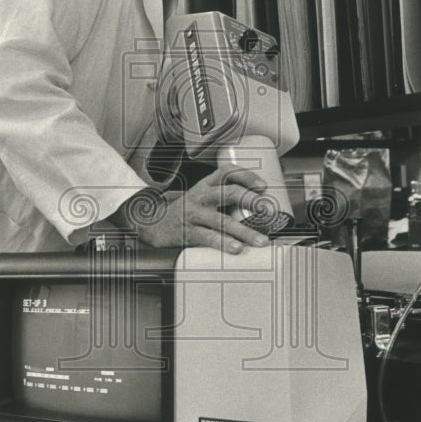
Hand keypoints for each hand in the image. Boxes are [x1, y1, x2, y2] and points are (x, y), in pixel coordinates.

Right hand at [113, 165, 270, 252]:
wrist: (151, 225)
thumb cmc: (184, 213)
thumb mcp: (200, 198)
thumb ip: (222, 199)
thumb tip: (257, 209)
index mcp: (205, 185)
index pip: (227, 172)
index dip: (246, 176)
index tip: (263, 186)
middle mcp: (200, 197)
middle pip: (229, 193)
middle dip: (252, 201)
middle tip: (269, 211)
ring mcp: (194, 215)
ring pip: (222, 220)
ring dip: (244, 231)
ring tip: (260, 240)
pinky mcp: (187, 232)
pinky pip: (208, 237)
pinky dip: (224, 243)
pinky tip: (236, 249)